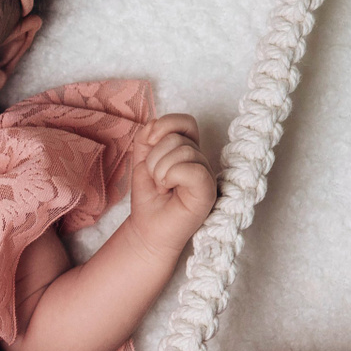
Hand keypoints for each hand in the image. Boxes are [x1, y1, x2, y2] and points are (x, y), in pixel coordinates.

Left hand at [126, 113, 216, 258]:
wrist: (147, 228)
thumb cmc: (149, 196)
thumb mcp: (142, 159)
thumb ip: (147, 137)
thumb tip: (155, 124)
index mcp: (188, 149)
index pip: (185, 122)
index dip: (164, 126)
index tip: (148, 145)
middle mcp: (200, 159)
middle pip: (177, 138)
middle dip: (155, 158)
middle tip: (156, 180)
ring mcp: (206, 174)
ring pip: (183, 151)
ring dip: (160, 170)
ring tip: (162, 187)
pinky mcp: (208, 190)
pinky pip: (191, 168)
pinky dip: (172, 176)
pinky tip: (169, 190)